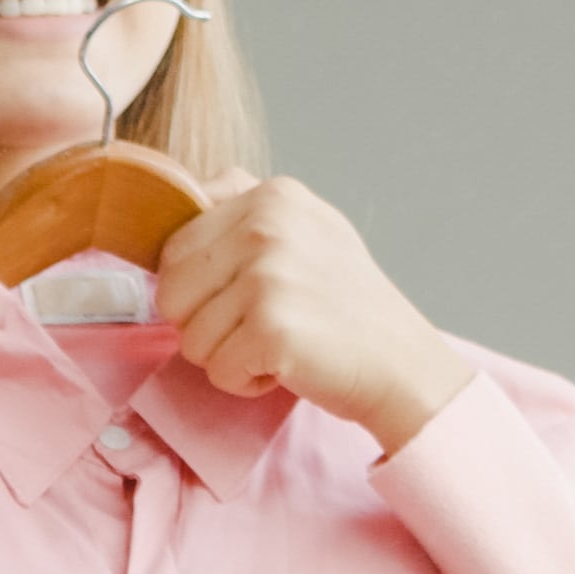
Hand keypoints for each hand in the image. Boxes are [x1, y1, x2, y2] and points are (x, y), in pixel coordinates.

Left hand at [157, 175, 477, 451]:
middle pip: (171, 292)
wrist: (403, 364)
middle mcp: (267, 225)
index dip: (197, 289)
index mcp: (273, 195)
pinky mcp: (271, 327)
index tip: (242, 298)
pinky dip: (246, 382)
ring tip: (279, 344)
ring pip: (189, 337)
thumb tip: (186, 191)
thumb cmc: (348, 307)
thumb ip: (246, 206)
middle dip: (204, 325)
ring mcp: (269, 275)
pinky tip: (286, 365)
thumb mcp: (307, 229)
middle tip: (258, 327)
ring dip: (227, 357)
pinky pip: (217, 370)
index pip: (175, 246)